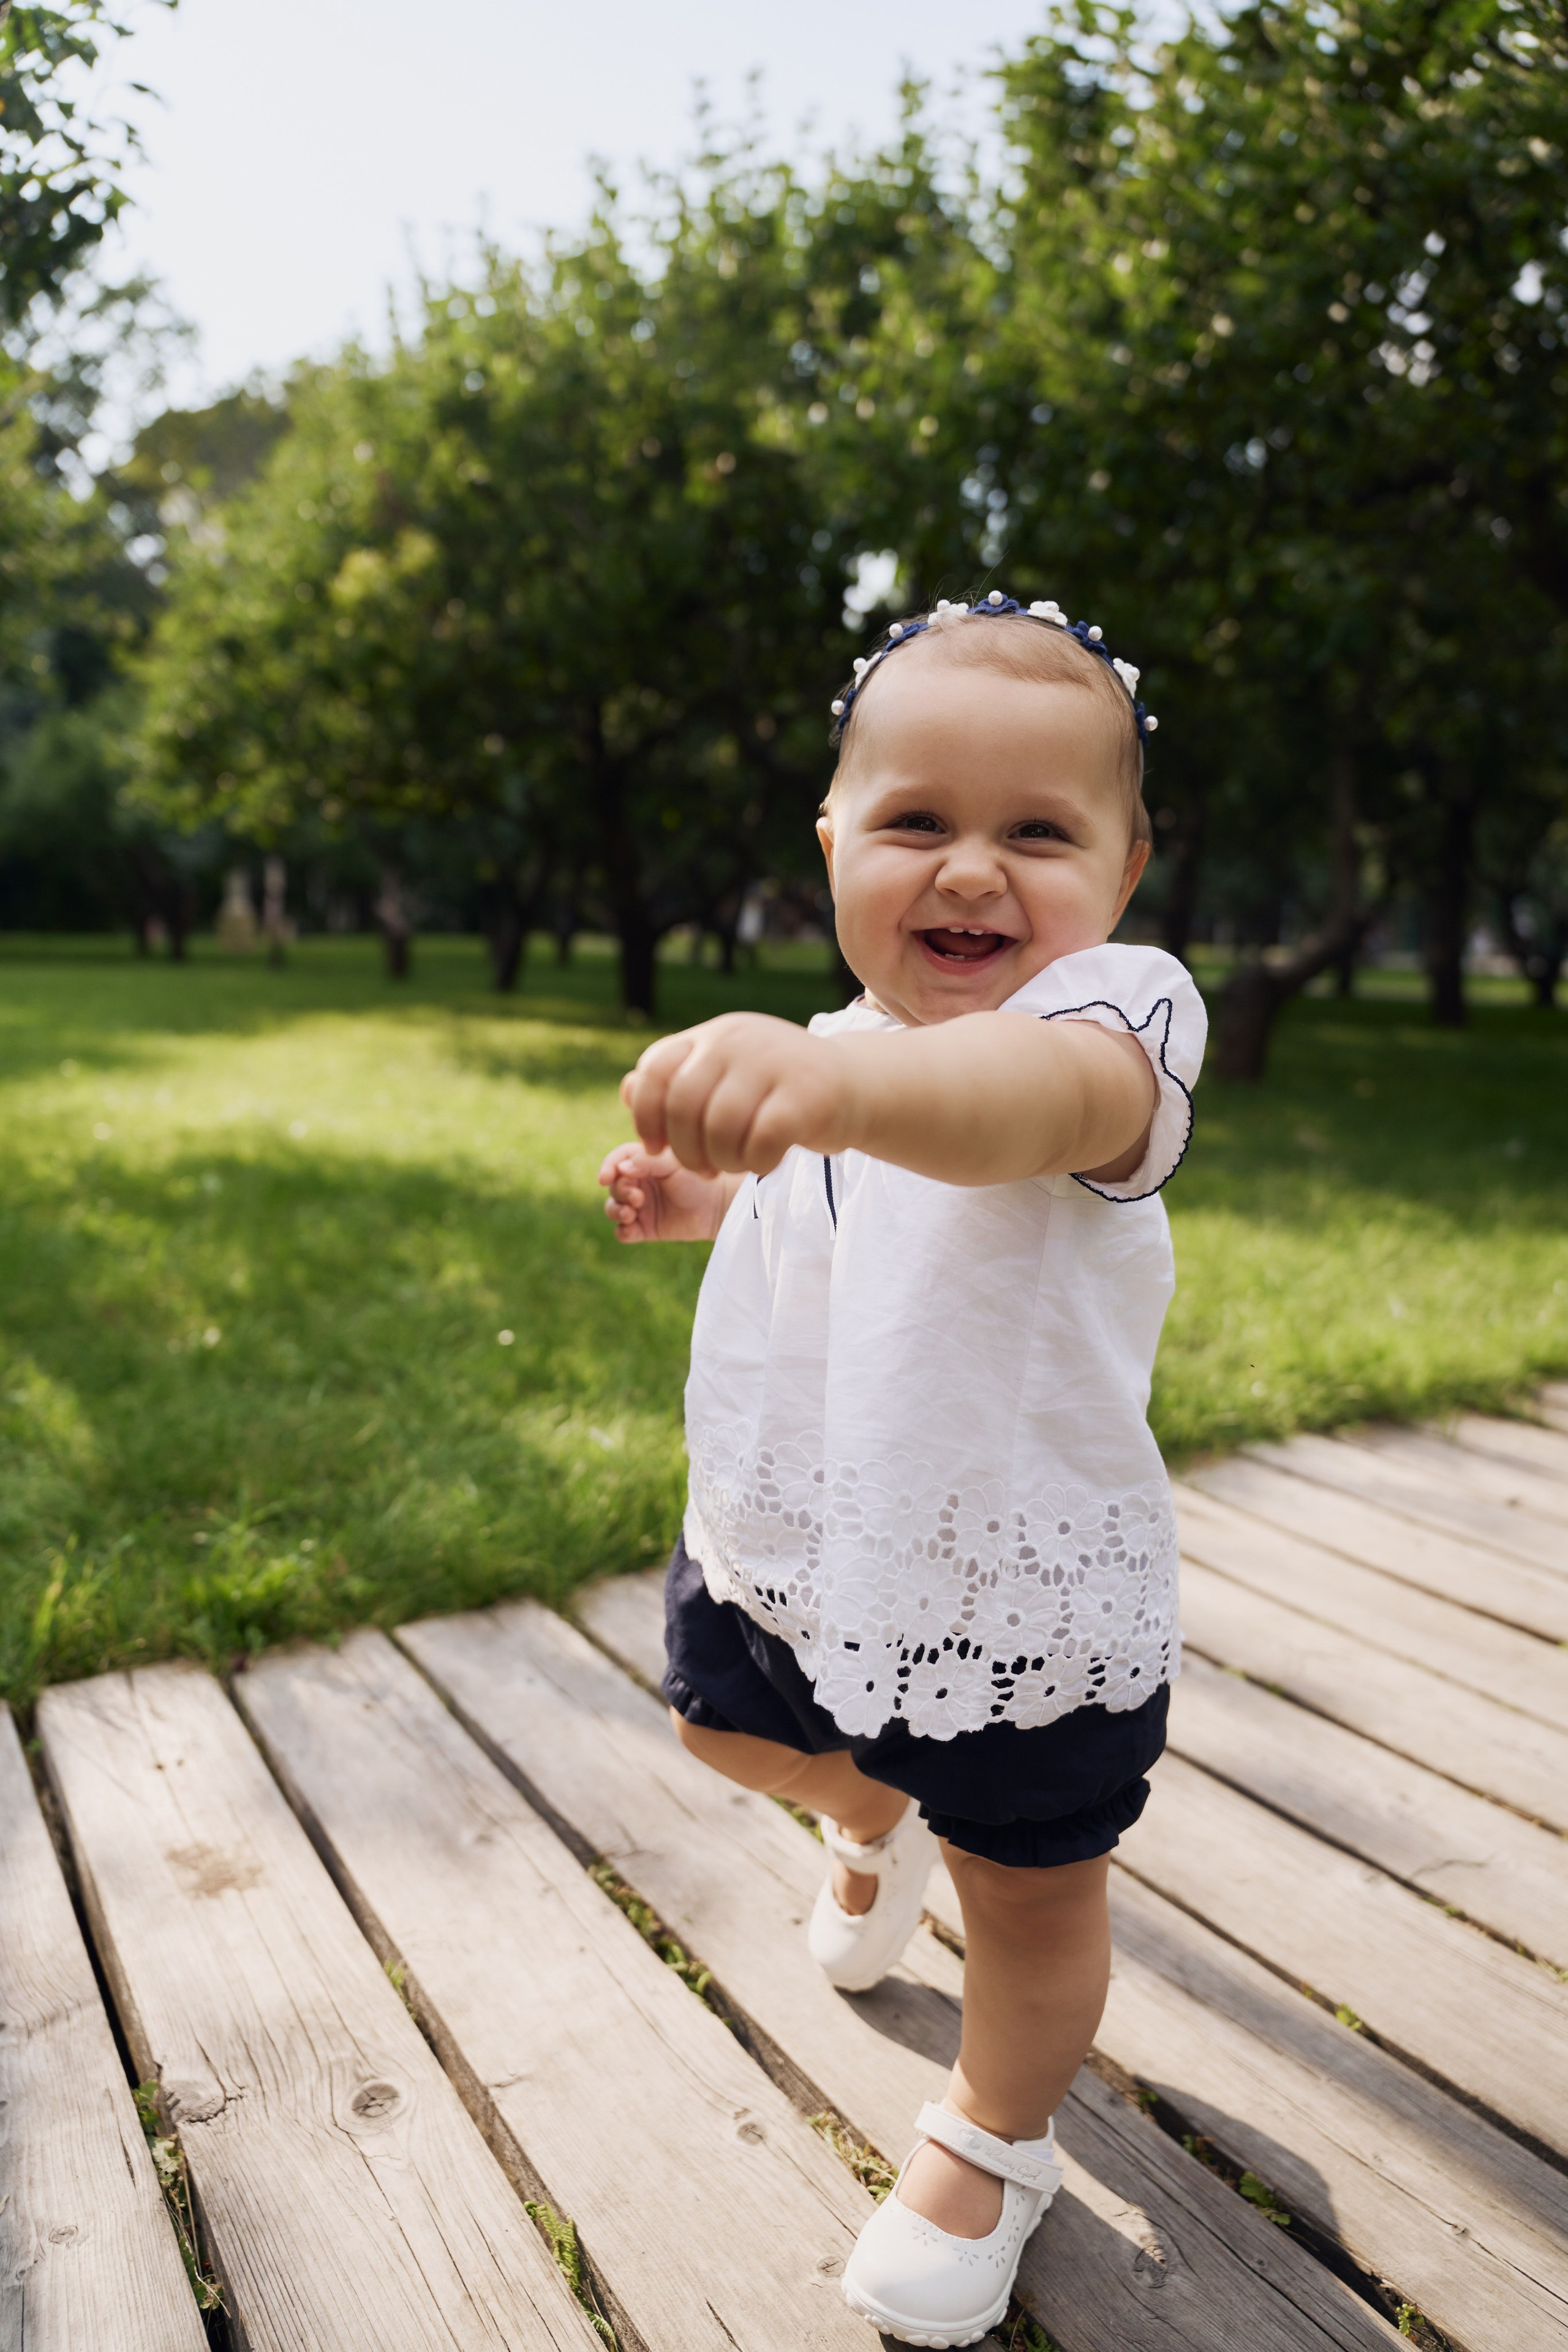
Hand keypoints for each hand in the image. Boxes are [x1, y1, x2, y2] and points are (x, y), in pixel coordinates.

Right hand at [598, 1141, 732, 1242]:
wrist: (715, 1207)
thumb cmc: (697, 1180)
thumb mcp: (672, 1165)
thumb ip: (646, 1162)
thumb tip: (620, 1169)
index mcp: (642, 1163)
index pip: (616, 1161)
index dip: (607, 1168)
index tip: (605, 1178)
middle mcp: (637, 1184)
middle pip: (613, 1187)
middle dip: (620, 1192)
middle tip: (638, 1198)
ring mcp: (639, 1207)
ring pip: (612, 1209)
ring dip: (616, 1211)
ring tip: (631, 1213)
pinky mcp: (644, 1229)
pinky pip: (623, 1232)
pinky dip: (623, 1231)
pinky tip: (632, 1228)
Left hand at [621, 1012, 844, 1176]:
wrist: (855, 1086)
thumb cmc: (778, 1091)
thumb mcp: (725, 1077)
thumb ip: (679, 1082)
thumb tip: (627, 1091)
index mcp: (713, 1035)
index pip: (654, 1070)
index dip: (645, 1116)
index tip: (656, 1147)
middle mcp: (738, 1040)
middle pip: (683, 1105)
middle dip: (686, 1150)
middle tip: (703, 1168)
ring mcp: (773, 1062)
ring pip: (720, 1127)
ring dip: (723, 1160)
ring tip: (736, 1163)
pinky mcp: (806, 1094)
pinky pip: (760, 1141)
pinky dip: (757, 1162)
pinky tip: (766, 1160)